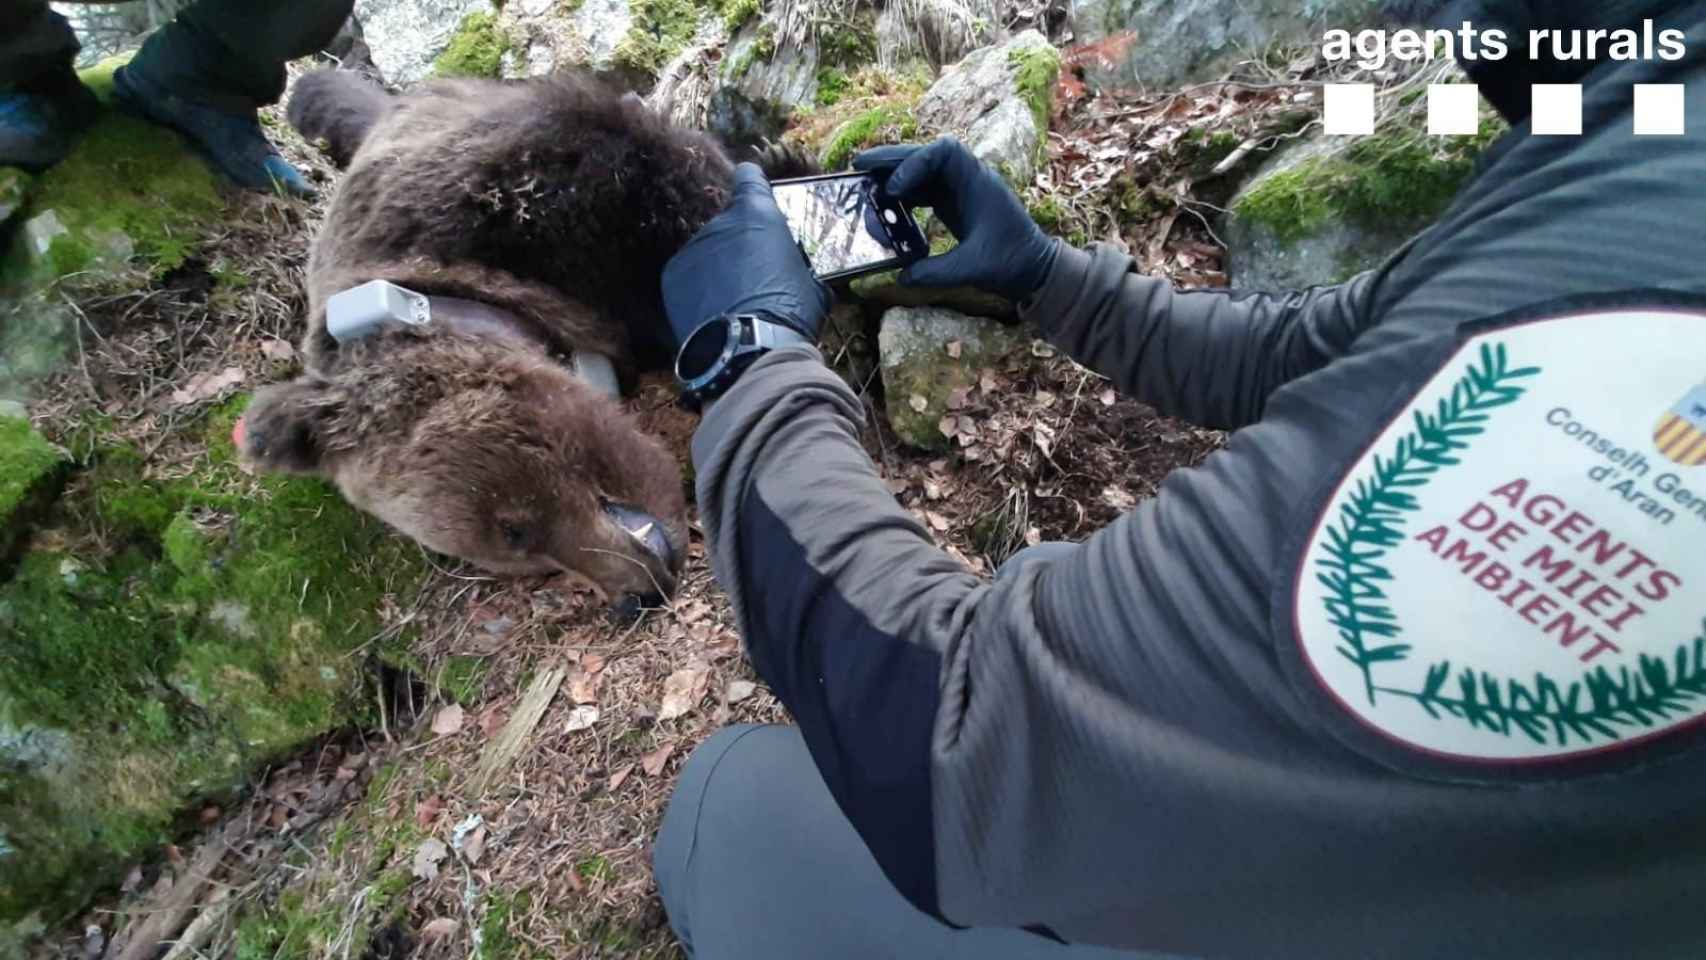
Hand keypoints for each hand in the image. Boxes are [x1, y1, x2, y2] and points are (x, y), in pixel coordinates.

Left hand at [662, 163, 831, 346]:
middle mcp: (721, 222)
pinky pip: (689, 276)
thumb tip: (801, 276)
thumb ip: (799, 267)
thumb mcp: (812, 286)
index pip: (749, 176)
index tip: (752, 192)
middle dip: (739, 245)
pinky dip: (698, 290)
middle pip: (729, 225)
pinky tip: (714, 314)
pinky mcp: (673, 275)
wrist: (748, 350)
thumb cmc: (790, 314)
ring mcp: (693, 248)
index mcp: (759, 215)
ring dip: (718, 269)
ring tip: (733, 303)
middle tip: (753, 277)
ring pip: (708, 253)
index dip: (751, 183)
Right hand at [854, 137, 1057, 300]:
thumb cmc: (1013, 263)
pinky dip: (903, 196)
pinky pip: (923, 190)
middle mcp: (968, 179)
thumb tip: (901, 277)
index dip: (914, 163)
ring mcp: (960, 189)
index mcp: (978, 182)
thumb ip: (936, 272)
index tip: (895, 189)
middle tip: (858, 166)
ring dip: (893, 176)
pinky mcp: (954, 204)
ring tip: (863, 185)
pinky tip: (884, 209)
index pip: (943, 152)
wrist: (1034, 269)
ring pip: (921, 171)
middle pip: (925, 155)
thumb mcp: (973, 269)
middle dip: (892, 160)